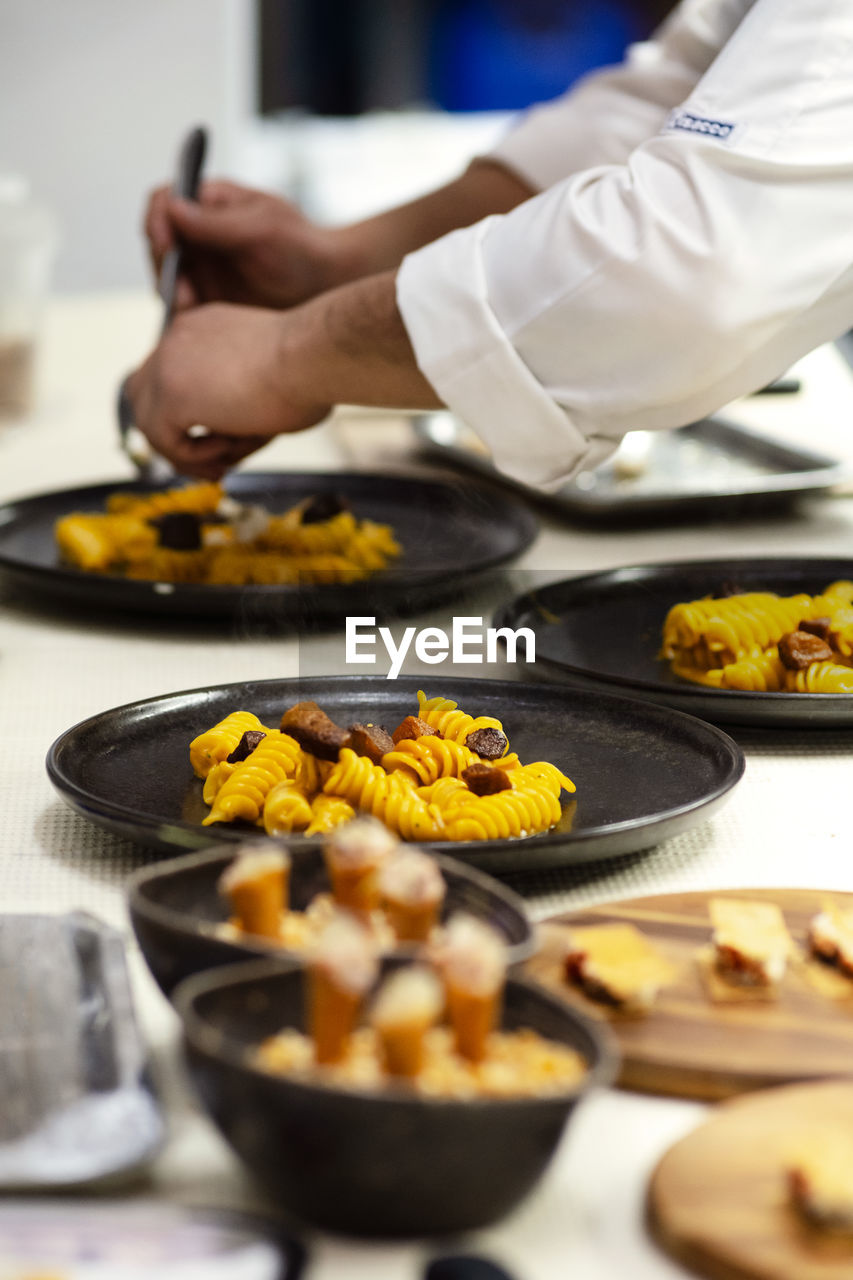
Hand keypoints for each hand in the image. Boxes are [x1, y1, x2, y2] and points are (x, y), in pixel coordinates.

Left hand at [125, 303, 330, 477]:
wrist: (314, 356)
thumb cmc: (311, 370)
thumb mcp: (269, 381)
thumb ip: (236, 404)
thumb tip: (224, 444)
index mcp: (202, 328)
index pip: (170, 373)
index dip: (185, 414)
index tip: (217, 443)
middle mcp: (178, 338)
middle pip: (144, 395)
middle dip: (172, 436)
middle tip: (212, 464)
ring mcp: (168, 364)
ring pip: (152, 424)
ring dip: (188, 452)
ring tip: (227, 462)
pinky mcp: (171, 394)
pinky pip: (166, 441)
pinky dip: (195, 456)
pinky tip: (228, 447)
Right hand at [144, 179, 346, 311]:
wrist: (325, 286)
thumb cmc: (301, 246)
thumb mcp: (262, 228)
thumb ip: (217, 222)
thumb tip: (173, 207)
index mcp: (210, 203)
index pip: (166, 201)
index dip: (158, 219)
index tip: (166, 243)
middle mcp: (199, 233)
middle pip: (158, 241)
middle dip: (162, 263)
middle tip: (181, 286)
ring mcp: (201, 265)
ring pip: (165, 274)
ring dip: (170, 289)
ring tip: (189, 306)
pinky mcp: (207, 296)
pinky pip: (180, 302)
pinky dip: (180, 311)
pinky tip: (195, 320)